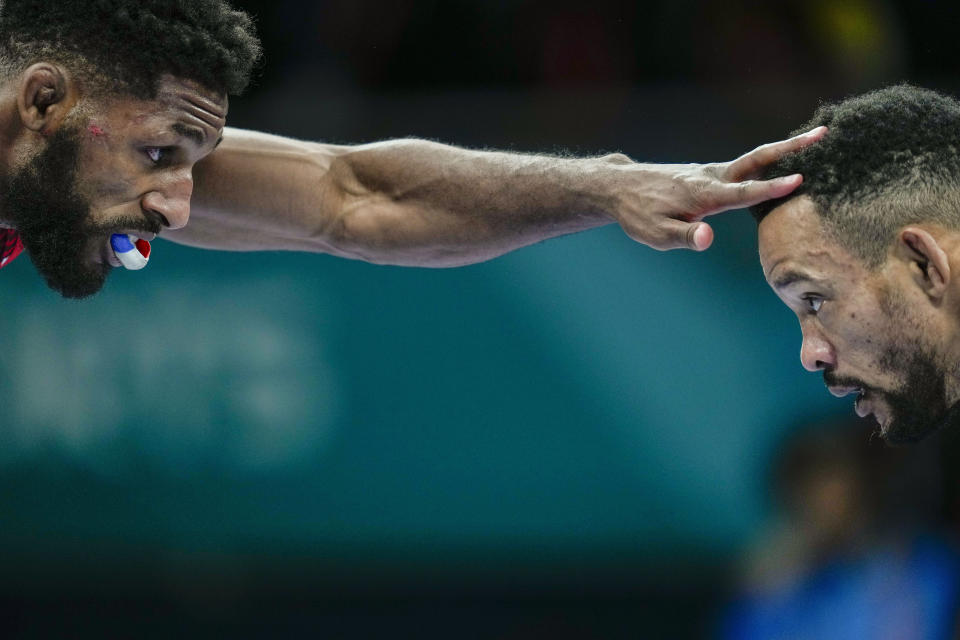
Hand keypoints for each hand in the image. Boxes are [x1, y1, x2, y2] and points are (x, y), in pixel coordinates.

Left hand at [609, 126, 827, 250]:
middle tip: (825, 134)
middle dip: (791, 148)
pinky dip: (768, 158)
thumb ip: (685, 236)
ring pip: (753, 159)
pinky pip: (744, 164)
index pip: (743, 192)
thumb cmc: (638, 214)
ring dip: (785, 149)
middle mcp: (711, 177)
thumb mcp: (656, 234)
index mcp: (703, 194)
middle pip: (757, 160)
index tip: (799, 180)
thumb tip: (708, 238)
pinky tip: (784, 158)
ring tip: (819, 138)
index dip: (770, 189)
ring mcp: (710, 172)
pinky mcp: (708, 174)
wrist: (618, 187)